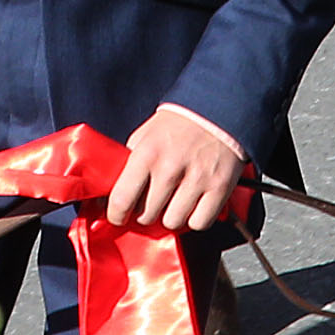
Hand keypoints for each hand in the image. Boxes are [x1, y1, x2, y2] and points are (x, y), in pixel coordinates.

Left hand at [107, 105, 247, 232]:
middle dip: (144, 214)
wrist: (216, 111)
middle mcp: (169, 168)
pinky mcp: (219, 189)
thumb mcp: (144, 135)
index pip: (122, 198)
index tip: (117, 217)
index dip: (116, 214)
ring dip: (170, 217)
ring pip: (173, 222)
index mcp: (146, 153)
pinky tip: (191, 206)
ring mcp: (196, 180)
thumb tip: (114, 191)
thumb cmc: (175, 125)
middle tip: (149, 204)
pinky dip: (194, 220)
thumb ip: (130, 161)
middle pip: (147, 215)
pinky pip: (199, 223)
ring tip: (172, 203)